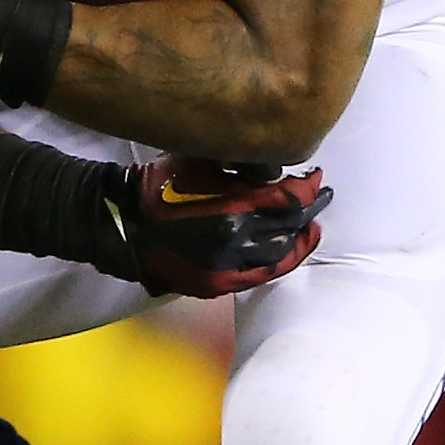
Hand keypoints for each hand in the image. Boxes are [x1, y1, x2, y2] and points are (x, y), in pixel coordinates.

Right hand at [103, 157, 329, 296]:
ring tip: (310, 223)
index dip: (308, 188)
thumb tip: (275, 170)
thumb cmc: (157, 187)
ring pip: (280, 253)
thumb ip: (238, 164)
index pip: (289, 200)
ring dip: (299, 236)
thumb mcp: (197, 161)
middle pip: (290, 226)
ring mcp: (228, 267)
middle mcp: (237, 242)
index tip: (317, 177)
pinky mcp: (218, 284)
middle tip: (323, 195)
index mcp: (233, 209)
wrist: (120, 225)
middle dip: (310, 208)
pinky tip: (288, 250)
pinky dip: (280, 261)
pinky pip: (261, 275)